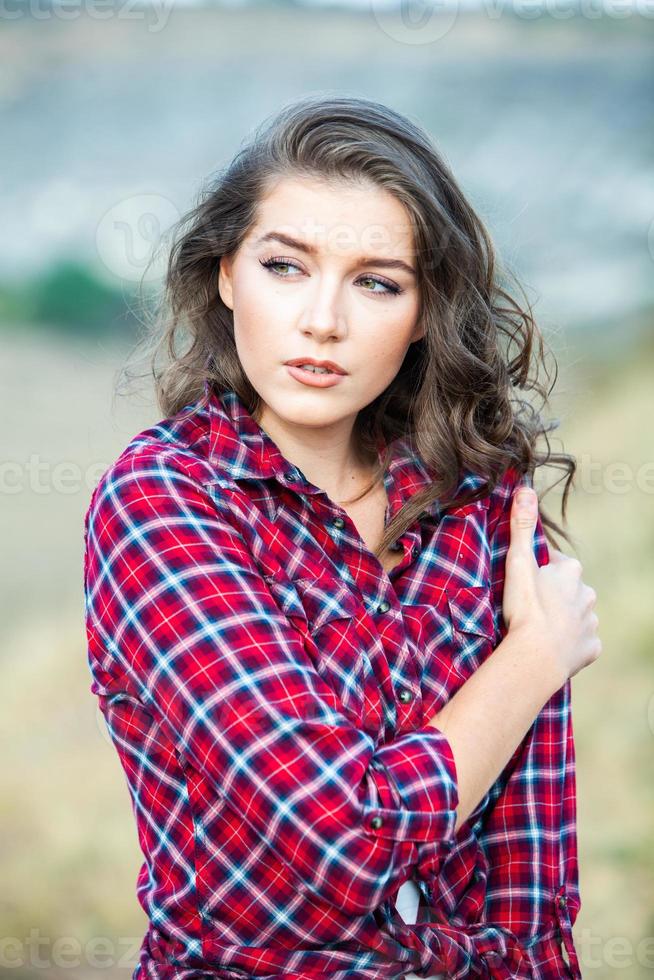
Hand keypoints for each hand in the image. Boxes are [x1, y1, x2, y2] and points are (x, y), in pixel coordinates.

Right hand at [502, 486, 601, 682]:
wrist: (536, 656)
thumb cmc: (526, 607)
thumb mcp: (518, 562)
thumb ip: (522, 525)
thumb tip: (526, 488)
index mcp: (571, 572)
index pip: (555, 563)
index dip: (538, 570)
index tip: (523, 581)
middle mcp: (587, 594)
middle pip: (569, 589)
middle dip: (553, 594)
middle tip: (529, 605)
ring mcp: (591, 622)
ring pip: (577, 615)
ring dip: (562, 618)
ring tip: (538, 628)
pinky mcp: (590, 648)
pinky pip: (581, 642)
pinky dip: (569, 643)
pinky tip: (553, 646)